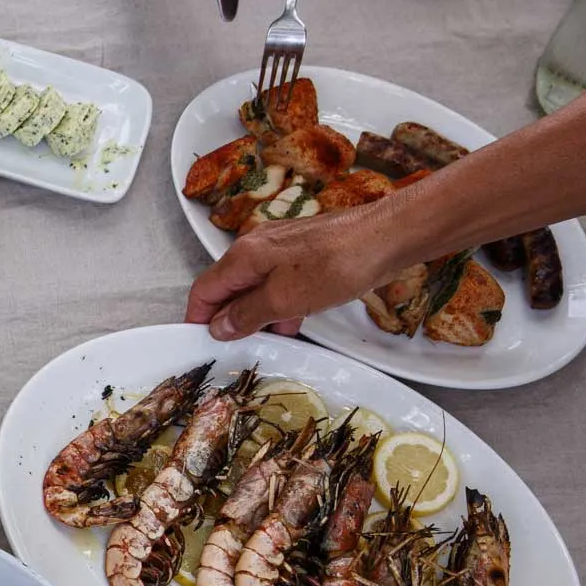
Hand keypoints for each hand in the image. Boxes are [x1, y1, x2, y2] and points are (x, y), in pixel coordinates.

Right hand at [186, 204, 402, 338]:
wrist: (387, 238)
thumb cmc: (335, 266)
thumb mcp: (284, 300)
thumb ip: (246, 314)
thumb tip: (219, 326)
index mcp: (244, 256)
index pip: (204, 289)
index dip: (198, 318)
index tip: (200, 343)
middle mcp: (257, 246)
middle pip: (229, 287)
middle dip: (230, 318)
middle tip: (238, 347)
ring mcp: (282, 247)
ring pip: (256, 286)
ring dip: (258, 313)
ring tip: (272, 338)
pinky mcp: (305, 251)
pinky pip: (280, 281)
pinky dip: (280, 303)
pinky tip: (295, 319)